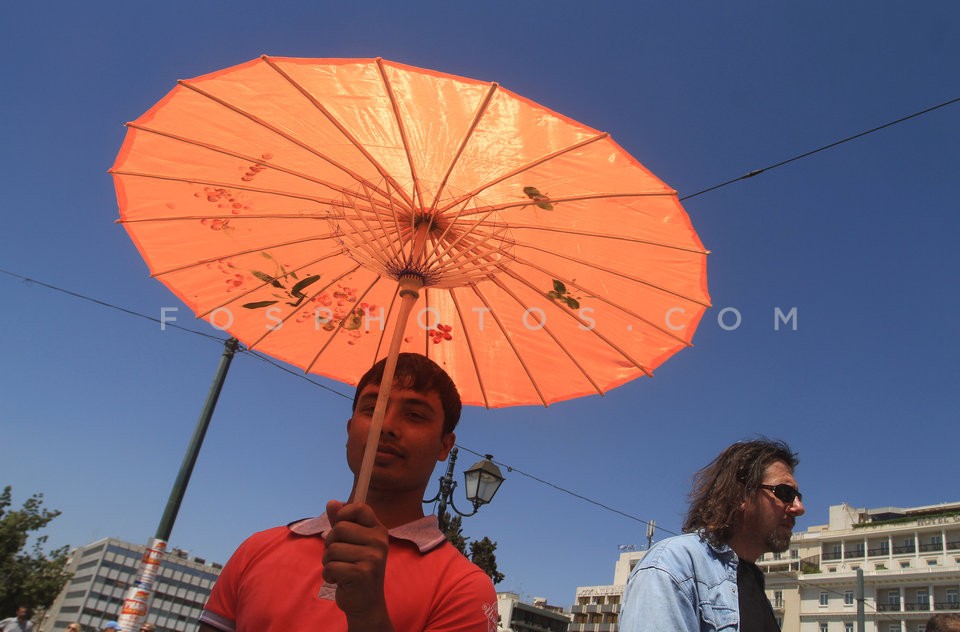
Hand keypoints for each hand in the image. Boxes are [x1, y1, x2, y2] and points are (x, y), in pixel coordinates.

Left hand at [322, 499, 393, 630]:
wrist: (366, 603)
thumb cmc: (357, 569)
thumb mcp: (351, 543)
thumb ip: (342, 523)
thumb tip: (332, 502)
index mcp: (378, 530)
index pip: (360, 507)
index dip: (344, 514)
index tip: (340, 527)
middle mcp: (379, 541)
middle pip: (339, 528)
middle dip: (331, 544)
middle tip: (340, 556)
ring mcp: (372, 558)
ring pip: (332, 549)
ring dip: (328, 561)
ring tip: (340, 570)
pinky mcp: (362, 573)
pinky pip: (331, 566)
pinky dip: (329, 575)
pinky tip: (339, 580)